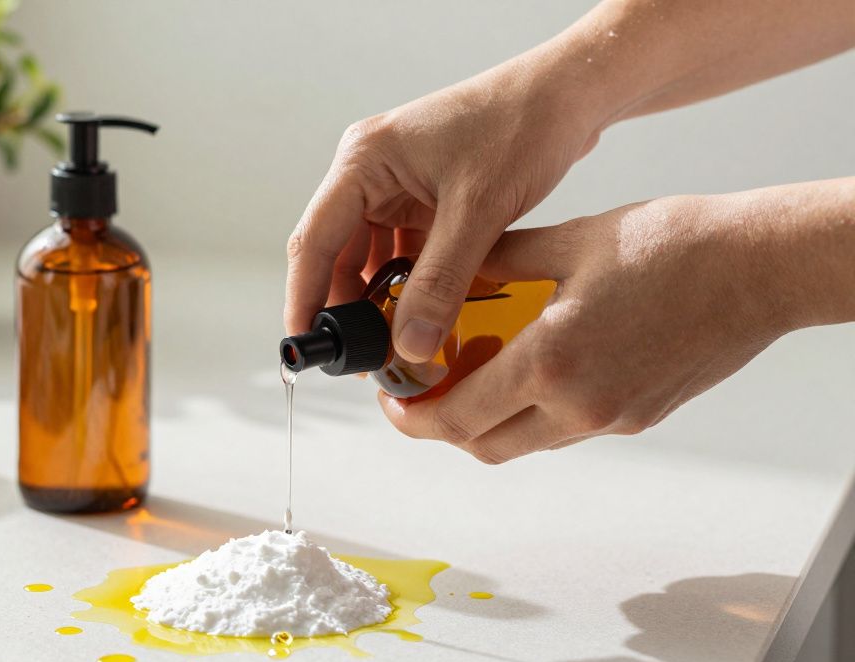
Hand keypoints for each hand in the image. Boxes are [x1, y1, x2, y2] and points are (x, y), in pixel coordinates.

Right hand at [283, 62, 603, 362]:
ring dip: (380, 299)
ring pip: (369, 258)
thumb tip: (408, 346)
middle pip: (336, 253)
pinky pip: (402, 252)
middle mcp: (370, 171)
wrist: (569, 93)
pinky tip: (425, 314)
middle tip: (360, 357)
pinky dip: (410, 285)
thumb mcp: (478, 211)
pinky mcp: (423, 198)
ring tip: (393, 343)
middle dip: (346, 306)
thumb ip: (440, 283)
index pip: (314, 239)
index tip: (306, 343)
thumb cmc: (522, 124)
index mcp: (364, 160)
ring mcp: (396, 185)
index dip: (305, 297)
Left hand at [377, 193, 795, 462]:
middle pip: (484, 445)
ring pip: (525, 442)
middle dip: (441, 428)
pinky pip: (565, 430)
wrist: (761, 268)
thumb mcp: (569, 241)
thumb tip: (450, 270)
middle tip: (418, 397)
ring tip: (467, 377)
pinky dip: (532, 411)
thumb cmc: (675, 246)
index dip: (413, 415)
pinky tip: (526, 369)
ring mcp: (612, 418)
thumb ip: (498, 262)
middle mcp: (580, 405)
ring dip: (488, 422)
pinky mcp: (638, 417)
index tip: (392, 399)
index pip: (458, 417)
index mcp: (552, 362)